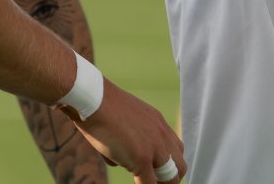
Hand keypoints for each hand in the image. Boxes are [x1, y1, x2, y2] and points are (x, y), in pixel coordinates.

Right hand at [68, 82, 186, 182]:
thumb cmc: (98, 107)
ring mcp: (154, 147)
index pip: (175, 149)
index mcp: (158, 122)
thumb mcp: (120, 122)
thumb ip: (125, 142)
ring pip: (171, 178)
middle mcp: (161, 134)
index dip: (169, 165)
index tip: (158, 173)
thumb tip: (118, 161)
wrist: (93, 98)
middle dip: (171, 179)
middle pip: (180, 165)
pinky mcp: (142, 158)